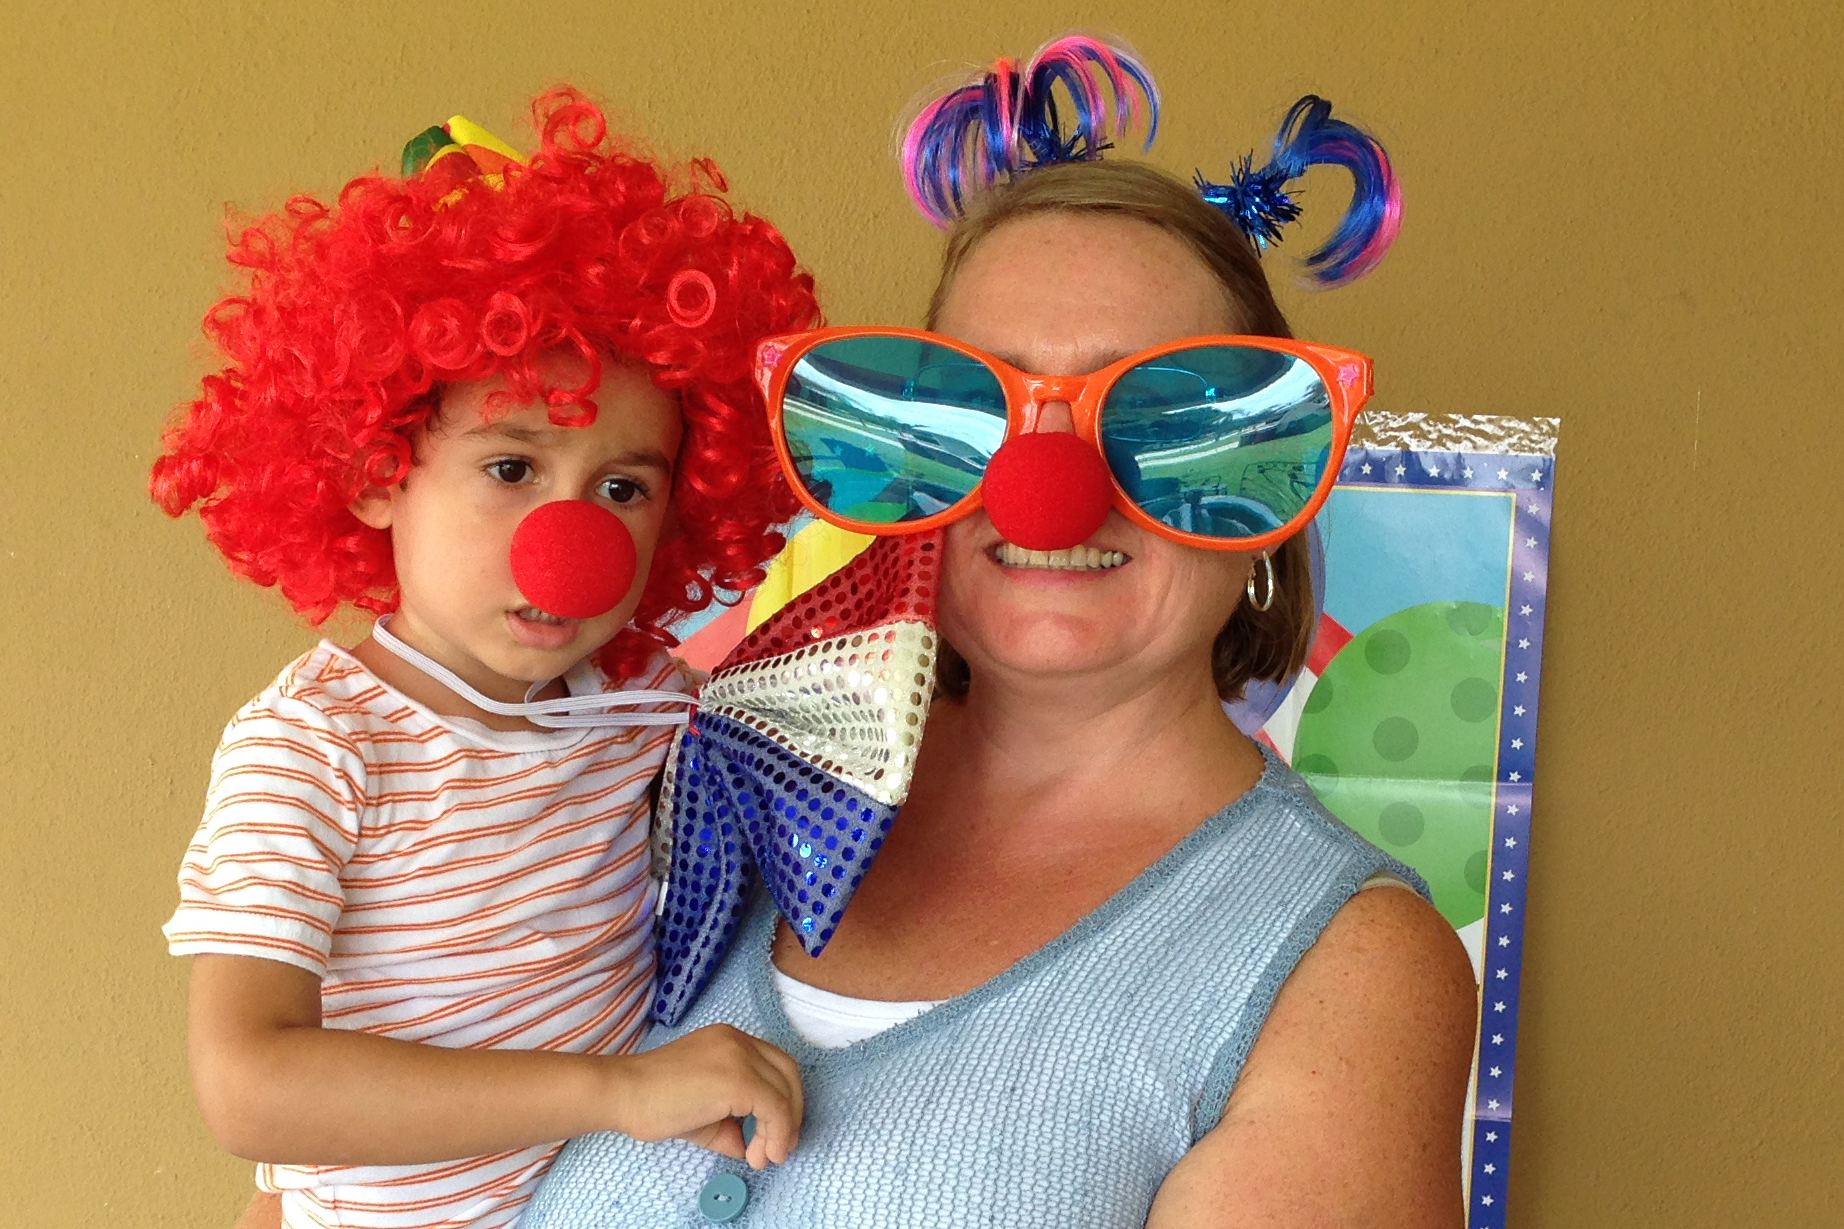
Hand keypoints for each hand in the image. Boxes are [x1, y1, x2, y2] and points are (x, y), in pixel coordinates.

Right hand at [607, 1024, 803, 1168]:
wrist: (623, 1093)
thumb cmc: (653, 1102)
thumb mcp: (702, 1116)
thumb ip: (730, 1128)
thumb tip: (749, 1150)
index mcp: (731, 1041)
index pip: (775, 1066)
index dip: (783, 1102)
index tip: (773, 1136)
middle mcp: (739, 1041)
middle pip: (788, 1074)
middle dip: (791, 1115)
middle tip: (778, 1149)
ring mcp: (740, 1056)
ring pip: (784, 1092)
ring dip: (783, 1130)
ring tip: (763, 1158)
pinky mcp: (737, 1078)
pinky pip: (774, 1107)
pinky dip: (775, 1134)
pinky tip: (758, 1155)